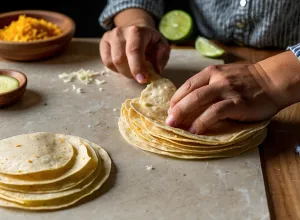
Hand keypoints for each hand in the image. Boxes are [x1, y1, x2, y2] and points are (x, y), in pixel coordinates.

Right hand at [100, 25, 169, 82]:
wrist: (136, 30)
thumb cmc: (150, 41)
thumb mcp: (162, 46)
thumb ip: (161, 57)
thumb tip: (156, 70)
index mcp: (137, 31)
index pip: (134, 50)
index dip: (137, 67)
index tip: (142, 79)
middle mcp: (121, 32)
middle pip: (120, 59)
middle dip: (131, 73)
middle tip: (140, 76)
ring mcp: (110, 36)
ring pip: (113, 62)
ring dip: (124, 72)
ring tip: (132, 70)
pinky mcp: (103, 43)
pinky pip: (107, 62)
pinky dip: (116, 69)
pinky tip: (124, 66)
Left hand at [166, 51, 299, 133]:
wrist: (273, 80)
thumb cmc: (248, 80)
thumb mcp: (225, 75)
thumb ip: (209, 85)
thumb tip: (191, 101)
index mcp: (211, 72)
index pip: (187, 85)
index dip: (176, 99)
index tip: (170, 110)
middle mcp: (216, 79)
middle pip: (189, 93)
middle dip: (175, 108)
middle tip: (168, 121)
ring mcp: (226, 90)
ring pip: (198, 100)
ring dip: (183, 114)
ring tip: (176, 126)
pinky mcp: (236, 102)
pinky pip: (214, 112)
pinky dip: (202, 122)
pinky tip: (195, 130)